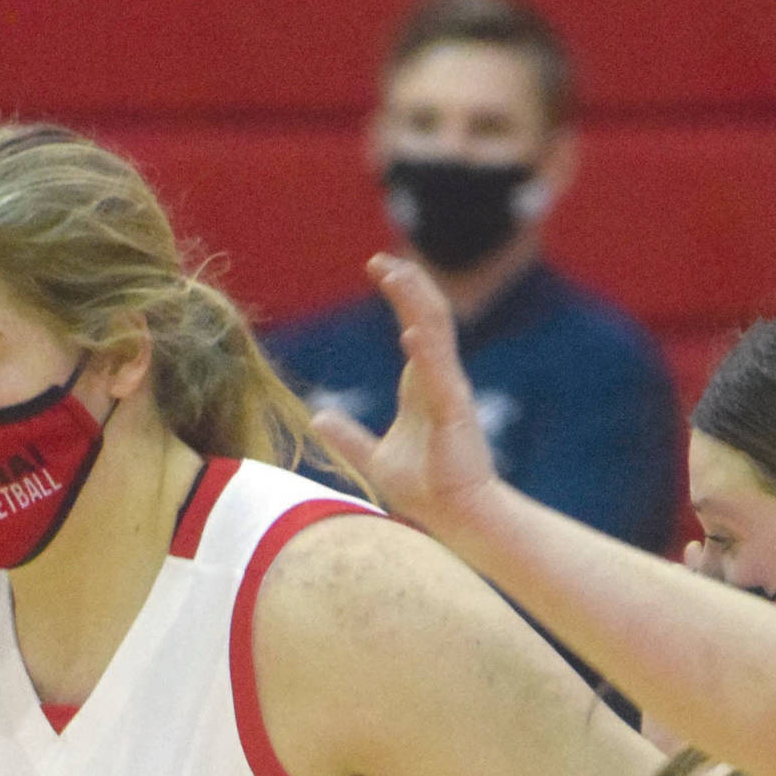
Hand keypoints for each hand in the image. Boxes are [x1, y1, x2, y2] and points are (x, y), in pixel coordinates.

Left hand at [310, 254, 503, 532]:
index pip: (416, 323)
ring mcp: (450, 392)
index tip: (378, 266)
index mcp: (423, 384)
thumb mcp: (374, 459)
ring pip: (438, 334)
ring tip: (396, 275)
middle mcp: (440, 380)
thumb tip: (319, 418)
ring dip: (417, 303)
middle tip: (381, 259)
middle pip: (429, 316)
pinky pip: (441, 375)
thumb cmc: (426, 489)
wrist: (455, 517)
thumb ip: (349, 438)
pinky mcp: (455, 413)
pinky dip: (426, 351)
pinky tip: (410, 331)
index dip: (400, 293)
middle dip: (408, 284)